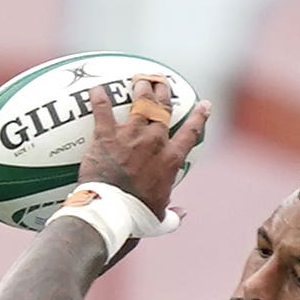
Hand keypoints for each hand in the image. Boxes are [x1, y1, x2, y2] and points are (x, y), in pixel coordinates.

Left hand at [77, 82, 209, 218]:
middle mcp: (154, 141)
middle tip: (162, 80)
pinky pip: (102, 112)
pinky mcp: (107, 137)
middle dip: (164, 91)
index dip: (199, 116)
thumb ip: (172, 216)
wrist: (111, 212)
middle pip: (163, 108)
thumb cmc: (135, 218)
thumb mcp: (158, 221)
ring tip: (140, 78)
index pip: (190, 133)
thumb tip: (182, 214)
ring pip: (140, 103)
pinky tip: (95, 88)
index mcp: (170, 159)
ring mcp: (131, 136)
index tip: (204, 104)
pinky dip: (99, 99)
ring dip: (141, 88)